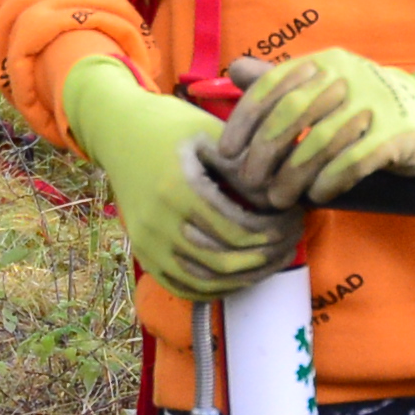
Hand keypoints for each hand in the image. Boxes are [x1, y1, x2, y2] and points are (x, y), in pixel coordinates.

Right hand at [59, 53, 300, 301]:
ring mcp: (147, 244)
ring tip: (274, 257)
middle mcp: (159, 224)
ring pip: (207, 281)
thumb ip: (243, 170)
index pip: (238, 229)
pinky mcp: (143, 254)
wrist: (118, 130)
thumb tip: (280, 203)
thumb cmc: (170, 125)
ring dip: (247, 276)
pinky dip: (217, 289)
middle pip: (226, 260)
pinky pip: (184, 287)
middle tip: (292, 240)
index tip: (296, 218)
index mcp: (178, 190)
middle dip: (268, 255)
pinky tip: (242, 274)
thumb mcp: (209, 135)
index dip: (274, 231)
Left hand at [207, 48, 414, 210]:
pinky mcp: (401, 134)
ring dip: (292, 176)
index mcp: (327, 62)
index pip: (274, 84)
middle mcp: (350, 76)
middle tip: (251, 184)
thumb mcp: (329, 88)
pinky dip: (330, 181)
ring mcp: (378, 104)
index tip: (227, 151)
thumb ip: (284, 81)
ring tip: (279, 199)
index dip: (244, 119)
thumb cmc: (370, 107)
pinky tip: (318, 196)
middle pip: (292, 114)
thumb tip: (236, 69)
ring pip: (320, 142)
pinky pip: (355, 161)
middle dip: (264, 153)